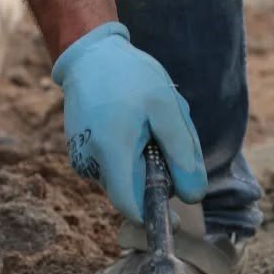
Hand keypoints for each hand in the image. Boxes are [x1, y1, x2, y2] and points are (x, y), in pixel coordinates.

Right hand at [51, 22, 205, 221]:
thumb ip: (183, 154)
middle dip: (157, 174)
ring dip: (144, 161)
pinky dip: (130, 153)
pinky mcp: (80, 151)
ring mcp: (81, 158)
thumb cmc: (131, 76)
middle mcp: (90, 161)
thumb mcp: (167, 108)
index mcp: (111, 151)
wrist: (91, 53)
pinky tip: (132, 123)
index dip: (154, 216)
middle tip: (166, 135)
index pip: (130, 206)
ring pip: (126, 177)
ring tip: (147, 122)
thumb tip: (193, 196)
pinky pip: (114, 165)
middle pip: (133, 190)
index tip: (177, 219)